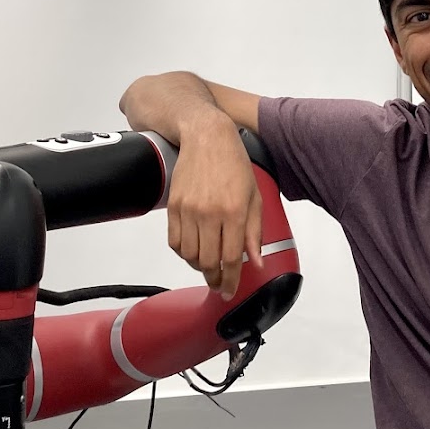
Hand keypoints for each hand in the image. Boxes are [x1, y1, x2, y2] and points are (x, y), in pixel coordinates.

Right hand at [168, 117, 263, 299]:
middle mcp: (211, 213)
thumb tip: (255, 260)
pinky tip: (193, 250)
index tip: (229, 291)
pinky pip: (175, 241)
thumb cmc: (234, 163)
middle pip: (208, 262)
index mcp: (235, 212)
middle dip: (214, 278)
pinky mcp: (174, 206)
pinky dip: (183, 252)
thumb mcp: (255, 196)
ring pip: (190, 255)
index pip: (231, 259)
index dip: (230, 280)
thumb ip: (254, 231)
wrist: (206, 137)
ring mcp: (189, 210)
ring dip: (198, 266)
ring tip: (208, 265)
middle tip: (219, 283)